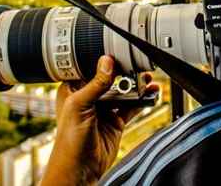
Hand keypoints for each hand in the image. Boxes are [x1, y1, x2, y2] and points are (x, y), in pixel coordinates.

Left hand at [40, 56, 158, 185]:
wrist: (80, 170)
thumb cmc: (69, 141)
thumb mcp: (80, 106)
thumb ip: (96, 84)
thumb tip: (107, 62)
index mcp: (73, 90)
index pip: (88, 68)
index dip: (101, 60)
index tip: (117, 50)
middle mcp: (88, 98)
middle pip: (109, 79)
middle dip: (124, 72)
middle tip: (138, 64)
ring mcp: (103, 109)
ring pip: (122, 91)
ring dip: (135, 85)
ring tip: (148, 77)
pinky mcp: (115, 121)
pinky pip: (131, 106)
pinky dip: (142, 100)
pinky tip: (150, 93)